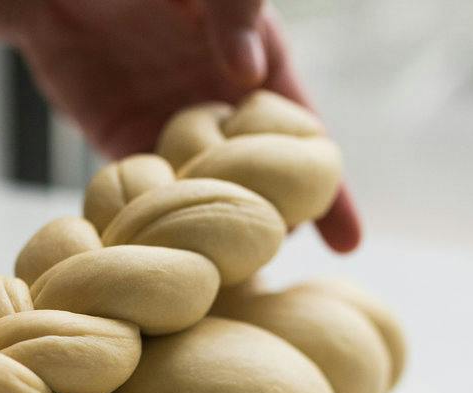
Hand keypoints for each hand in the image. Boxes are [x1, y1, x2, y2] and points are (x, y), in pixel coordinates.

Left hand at [12, 0, 360, 251]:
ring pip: (208, 201)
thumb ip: (234, 12)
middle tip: (268, 270)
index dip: (330, 193)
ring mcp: (175, 131)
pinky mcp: (125, 144)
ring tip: (225, 286)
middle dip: (272, 229)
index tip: (348, 244)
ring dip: (217, 242)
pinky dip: (157, 226)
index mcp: (259, 68)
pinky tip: (166, 264)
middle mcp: (222, 107)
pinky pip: (150, 194)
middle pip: (261, 185)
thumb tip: (247, 73)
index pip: (305, 141)